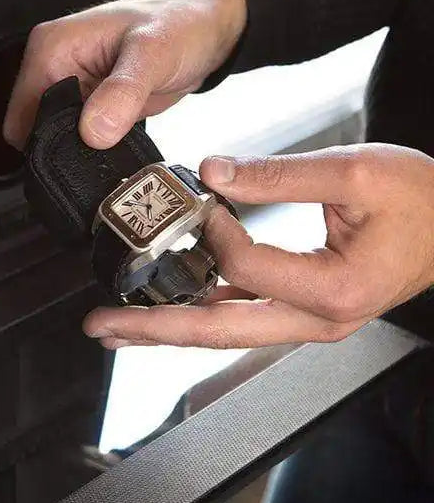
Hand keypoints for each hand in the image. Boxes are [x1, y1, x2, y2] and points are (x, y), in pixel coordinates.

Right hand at [2, 0, 246, 149]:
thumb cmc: (181, 22)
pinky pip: (81, 137)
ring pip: (57, 137)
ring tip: (114, 145)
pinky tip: (119, 144)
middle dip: (63, 149)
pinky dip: (96, 148)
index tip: (76, 153)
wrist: (210, 25)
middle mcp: (56, 67)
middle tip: (101, 152)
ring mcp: (74, 87)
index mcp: (52, 49)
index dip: (42, 141)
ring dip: (81, 151)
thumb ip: (122, 93)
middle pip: (34, 130)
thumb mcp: (152, 53)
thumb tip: (93, 130)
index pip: (21, 113)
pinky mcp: (93, 103)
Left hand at [83, 144, 433, 348]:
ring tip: (116, 327)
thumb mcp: (354, 172)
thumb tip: (213, 172)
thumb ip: (277, 173)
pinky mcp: (299, 309)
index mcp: (334, 289)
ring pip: (224, 330)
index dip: (215, 231)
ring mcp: (306, 320)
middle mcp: (317, 319)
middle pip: (219, 330)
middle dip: (153, 328)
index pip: (247, 267)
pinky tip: (166, 308)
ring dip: (167, 328)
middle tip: (101, 325)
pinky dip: (198, 313)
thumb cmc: (420, 201)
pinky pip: (240, 316)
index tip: (206, 199)